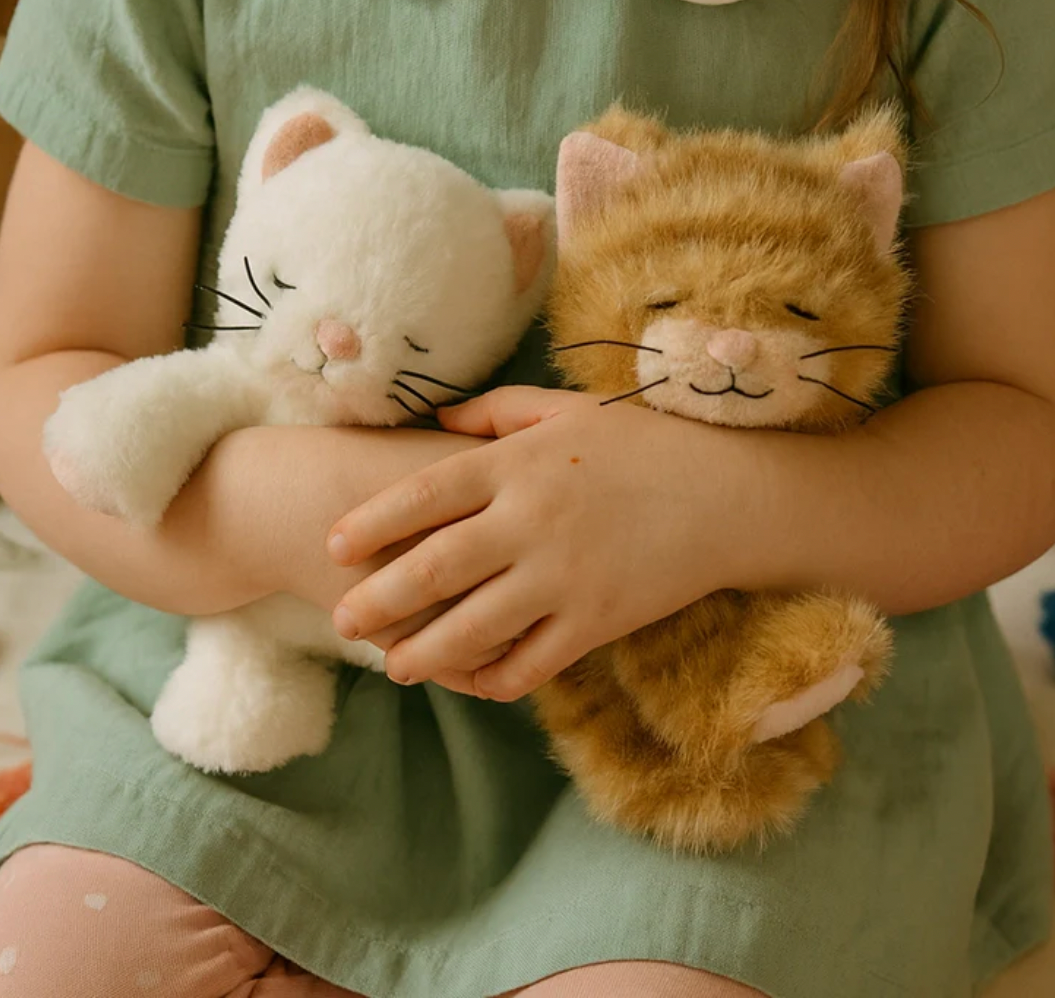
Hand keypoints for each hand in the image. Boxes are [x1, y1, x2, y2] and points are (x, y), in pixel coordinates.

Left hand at [327, 386, 747, 700]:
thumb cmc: (643, 443)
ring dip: (425, 652)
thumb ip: (495, 411)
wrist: (728, 494)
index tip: (333, 547)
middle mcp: (532, 521)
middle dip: (380, 600)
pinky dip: (497, 677)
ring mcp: (565, 576)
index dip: (371, 524)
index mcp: (518, 465)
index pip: (424, 496)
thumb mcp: (566, 409)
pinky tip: (473, 681)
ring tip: (393, 667)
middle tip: (343, 622)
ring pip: (475, 627)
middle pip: (435, 568)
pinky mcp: (597, 620)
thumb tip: (436, 418)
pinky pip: (534, 662)